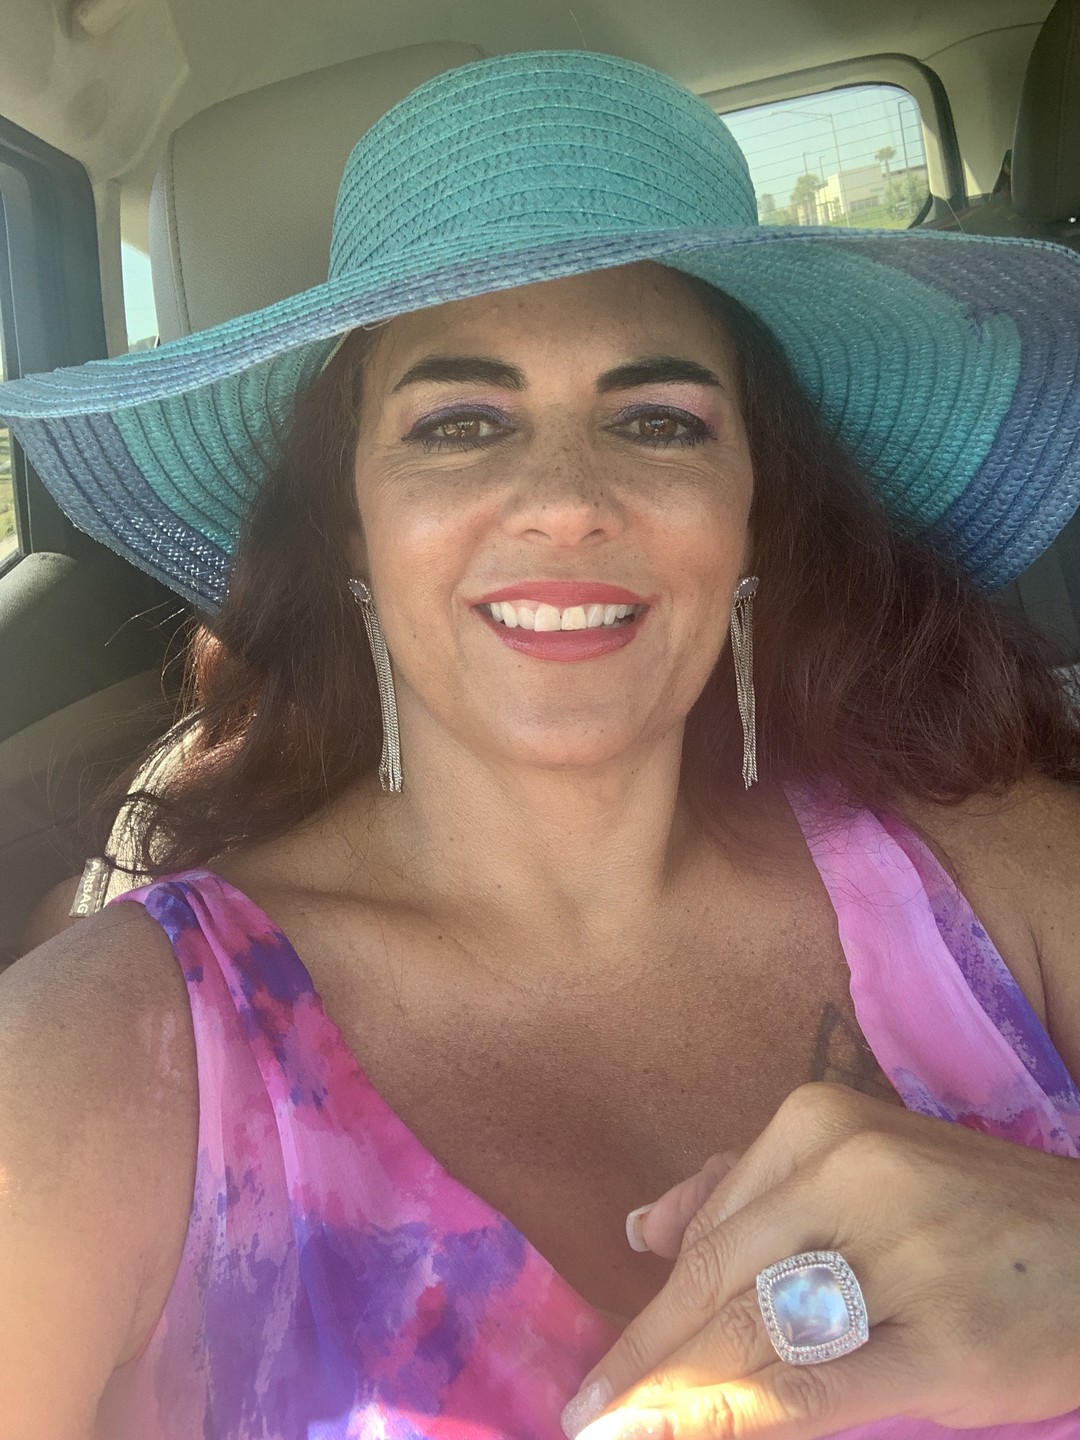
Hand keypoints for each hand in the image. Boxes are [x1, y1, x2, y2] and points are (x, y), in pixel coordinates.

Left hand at [561, 1083, 1079, 1438]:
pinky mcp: (940, 1334)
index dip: (649, 1314)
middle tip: (589, 1418)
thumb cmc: (966, 1215)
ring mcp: (897, 1250)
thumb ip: (744, 1189)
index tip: (597, 1376)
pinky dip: (744, 1416)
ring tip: (623, 1432)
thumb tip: (641, 1229)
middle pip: (718, 1282)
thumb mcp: (857, 1168)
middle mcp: (850, 1171)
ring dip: (677, 1396)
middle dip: (647, 1362)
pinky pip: (818, 1384)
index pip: (709, 1232)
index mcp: (817, 1123)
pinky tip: (690, 1433)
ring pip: (755, 1333)